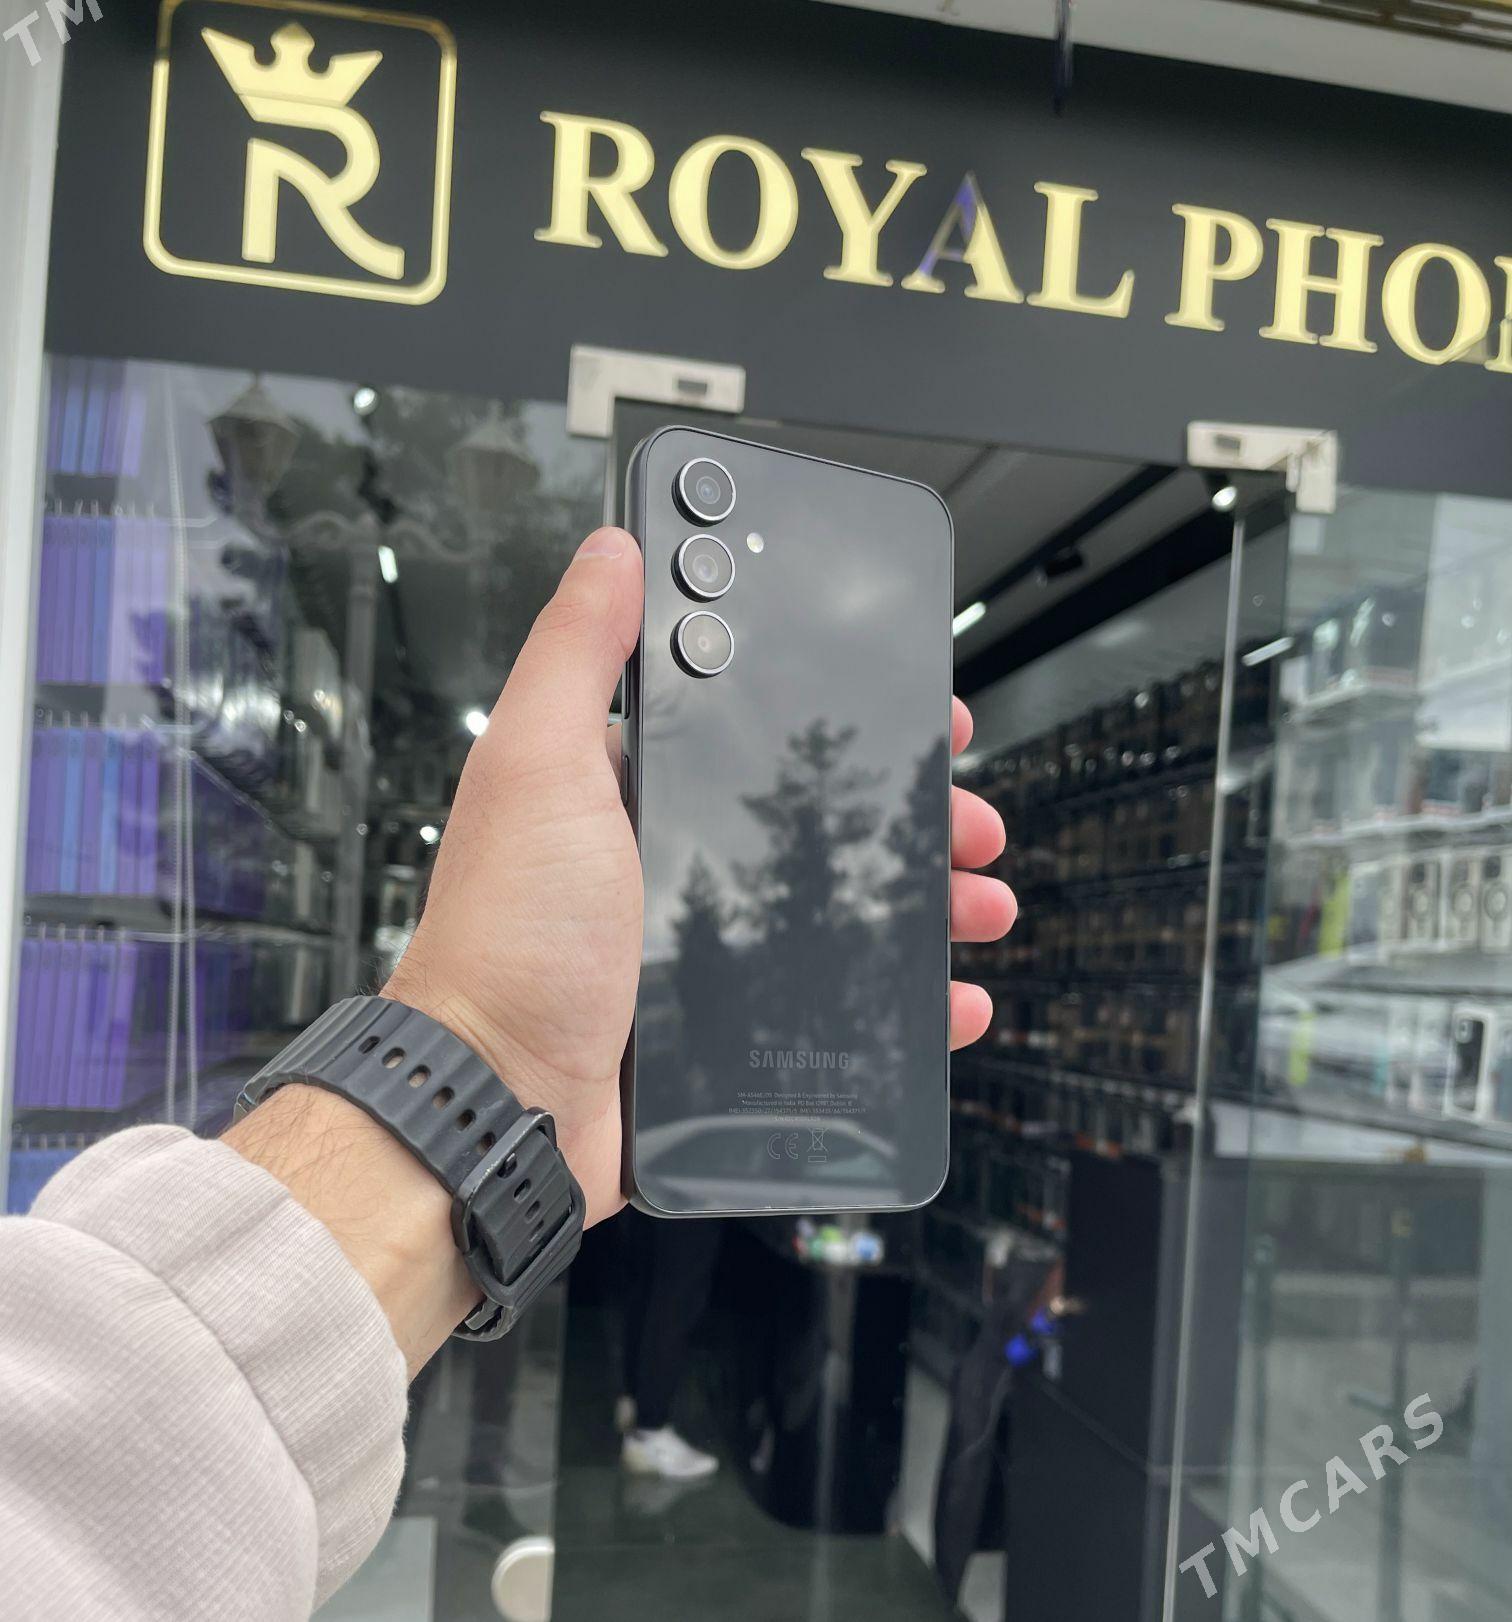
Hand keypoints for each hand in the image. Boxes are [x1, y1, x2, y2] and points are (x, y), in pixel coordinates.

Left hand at [390, 529, 1014, 1226]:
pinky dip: (903, 999)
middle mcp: (671, 862)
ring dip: (924, 899)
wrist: (502, 1104)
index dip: (840, 715)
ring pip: (844, 907)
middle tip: (965, 814)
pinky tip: (949, 996)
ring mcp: (702, 945)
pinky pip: (837, 1000)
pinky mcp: (725, 1025)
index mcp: (633, 791)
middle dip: (904, 813)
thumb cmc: (507, 942)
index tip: (912, 710)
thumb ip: (576, 654)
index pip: (756, 728)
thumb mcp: (536, 767)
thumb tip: (614, 550)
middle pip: (816, 820)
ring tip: (979, 900)